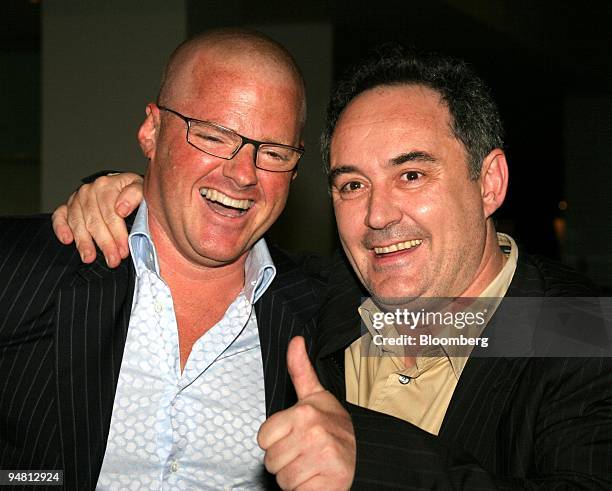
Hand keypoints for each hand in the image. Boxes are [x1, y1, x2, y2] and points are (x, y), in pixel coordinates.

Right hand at [51, 172, 143, 266]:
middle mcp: (89, 190)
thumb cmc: (133, 193)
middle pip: (95, 220)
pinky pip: (59, 216)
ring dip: (83, 242)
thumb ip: (135, 195)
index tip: (123, 250)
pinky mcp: (67, 206)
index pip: (111, 213)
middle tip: (113, 260)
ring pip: (77, 222)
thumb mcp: (142, 189)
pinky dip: (60, 228)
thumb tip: (121, 209)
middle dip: (104, 243)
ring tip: (89, 258)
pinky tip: (66, 240)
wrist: (124, 188)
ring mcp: (77, 198)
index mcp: (108, 185)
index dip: (118, 234)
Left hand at [258, 336, 354, 489]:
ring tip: (312, 465)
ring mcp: (322, 459)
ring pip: (283, 480)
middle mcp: (312, 434)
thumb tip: (295, 341)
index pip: (263, 438)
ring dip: (295, 478)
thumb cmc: (337, 426)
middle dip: (285, 461)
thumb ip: (300, 369)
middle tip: (305, 453)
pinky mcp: (329, 484)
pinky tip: (319, 479)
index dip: (276, 441)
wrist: (367, 454)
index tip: (294, 437)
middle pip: (271, 461)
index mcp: (304, 412)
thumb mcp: (317, 396)